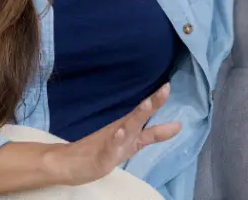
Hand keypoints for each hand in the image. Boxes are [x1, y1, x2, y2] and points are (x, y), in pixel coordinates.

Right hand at [44, 84, 181, 185]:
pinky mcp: (101, 157)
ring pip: (125, 128)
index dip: (158, 100)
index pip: (145, 112)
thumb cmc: (102, 149)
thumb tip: (179, 126)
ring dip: (137, 117)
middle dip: (152, 103)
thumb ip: (154, 134)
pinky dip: (115, 140)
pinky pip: (109, 148)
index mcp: (127, 127)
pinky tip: (120, 132)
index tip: (169, 84)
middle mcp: (121, 131)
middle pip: (138, 116)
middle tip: (165, 88)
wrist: (68, 163)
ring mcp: (110, 142)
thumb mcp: (133, 143)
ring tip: (147, 105)